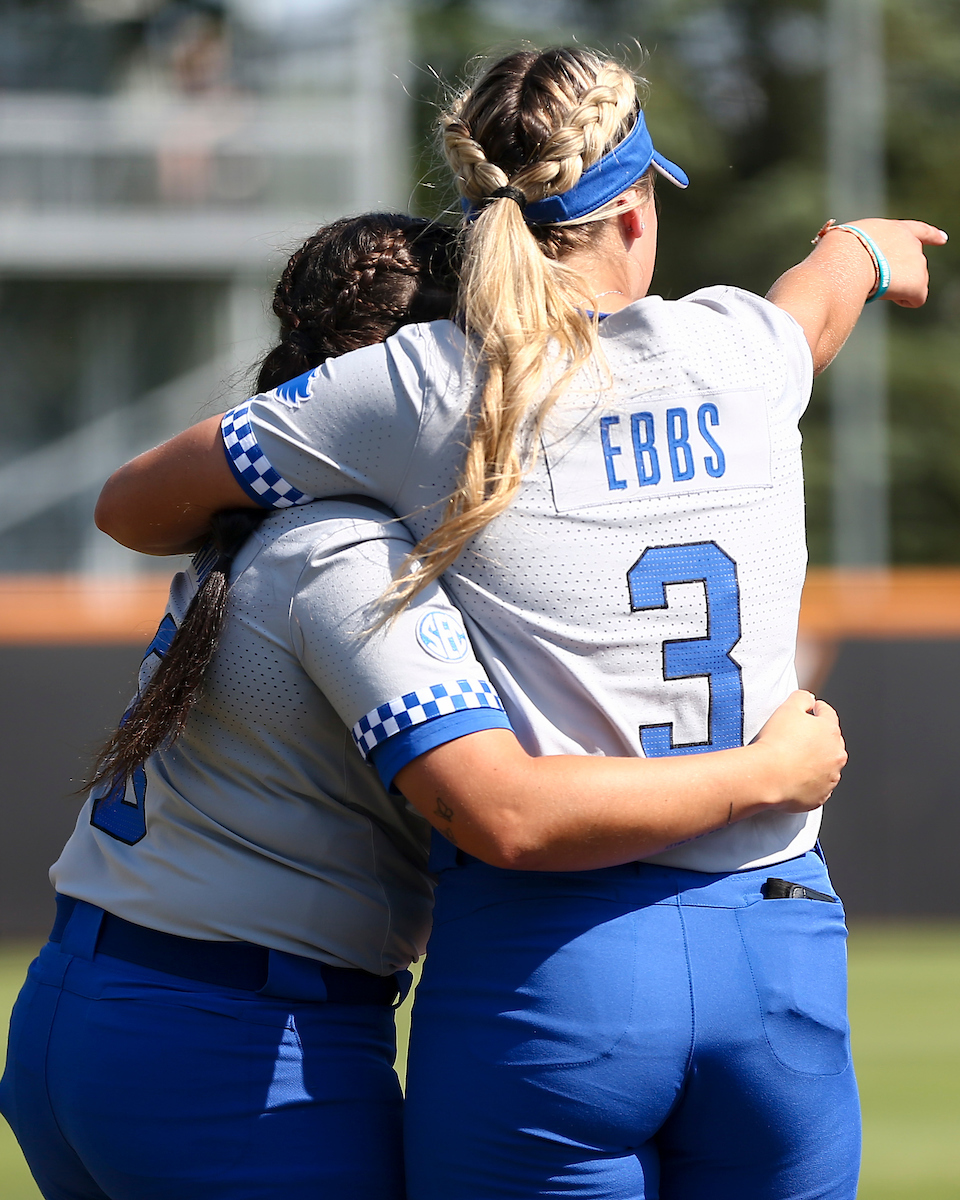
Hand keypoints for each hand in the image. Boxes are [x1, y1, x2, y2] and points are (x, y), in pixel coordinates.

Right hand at [753, 690, 846, 812]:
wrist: (767, 776)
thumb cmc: (776, 743)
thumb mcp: (787, 708)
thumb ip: (802, 698)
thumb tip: (809, 699)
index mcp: (830, 731)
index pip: (827, 713)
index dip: (816, 709)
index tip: (810, 710)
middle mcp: (836, 755)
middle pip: (829, 741)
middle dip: (816, 738)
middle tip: (795, 738)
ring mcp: (830, 778)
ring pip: (825, 765)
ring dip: (813, 761)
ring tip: (792, 760)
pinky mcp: (820, 796)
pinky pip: (817, 786)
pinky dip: (808, 782)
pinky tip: (792, 777)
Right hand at [827, 218, 947, 307]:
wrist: (847, 260)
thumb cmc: (837, 253)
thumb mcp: (849, 241)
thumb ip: (858, 249)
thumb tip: (845, 265)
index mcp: (895, 229)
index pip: (919, 230)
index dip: (932, 236)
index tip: (943, 239)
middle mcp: (912, 243)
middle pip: (913, 265)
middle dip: (899, 274)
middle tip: (873, 278)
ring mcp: (918, 262)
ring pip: (912, 283)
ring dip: (896, 287)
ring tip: (874, 284)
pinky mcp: (919, 283)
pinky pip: (915, 299)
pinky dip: (903, 300)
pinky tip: (885, 296)